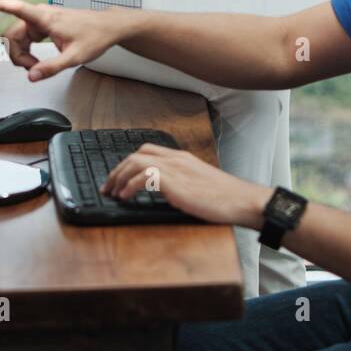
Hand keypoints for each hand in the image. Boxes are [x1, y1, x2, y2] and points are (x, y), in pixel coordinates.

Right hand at [0, 0, 127, 80]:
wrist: (107, 27)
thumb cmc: (95, 36)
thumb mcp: (75, 57)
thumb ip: (52, 67)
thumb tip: (32, 76)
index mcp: (46, 19)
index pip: (17, 8)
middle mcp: (40, 16)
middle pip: (12, 35)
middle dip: (17, 55)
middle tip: (33, 69)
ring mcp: (41, 20)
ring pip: (17, 38)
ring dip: (22, 54)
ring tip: (38, 65)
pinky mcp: (42, 24)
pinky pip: (25, 38)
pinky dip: (27, 51)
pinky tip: (36, 59)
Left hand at [101, 144, 271, 227]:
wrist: (243, 201)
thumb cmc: (226, 198)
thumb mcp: (200, 185)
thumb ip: (182, 183)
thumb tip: (166, 192)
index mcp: (182, 158)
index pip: (147, 150)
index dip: (128, 162)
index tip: (118, 177)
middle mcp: (177, 159)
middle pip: (137, 154)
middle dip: (117, 169)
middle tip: (107, 186)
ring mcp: (176, 169)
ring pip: (136, 162)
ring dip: (119, 177)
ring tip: (112, 192)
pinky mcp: (176, 182)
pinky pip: (144, 176)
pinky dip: (129, 186)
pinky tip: (125, 197)